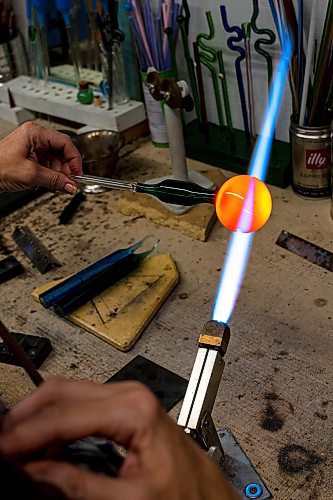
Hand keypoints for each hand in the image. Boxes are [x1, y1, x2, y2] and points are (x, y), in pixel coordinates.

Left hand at [0, 122, 81, 193]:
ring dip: (58, 175)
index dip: (74, 160)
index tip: (78, 174)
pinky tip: (50, 184)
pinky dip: (51, 176)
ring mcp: (33, 147)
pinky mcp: (31, 157)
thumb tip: (71, 185)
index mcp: (35, 133)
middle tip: (69, 183)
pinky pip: (48, 165)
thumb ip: (55, 180)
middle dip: (66, 169)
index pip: (65, 143)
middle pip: (62, 152)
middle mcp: (35, 137)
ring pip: (56, 160)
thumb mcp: (31, 174)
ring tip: (57, 185)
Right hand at [0, 378, 238, 499]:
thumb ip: (78, 485)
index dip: (26, 434)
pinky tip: (43, 447)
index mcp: (133, 409)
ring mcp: (127, 399)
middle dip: (26, 418)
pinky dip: (56, 425)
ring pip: (68, 397)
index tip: (3, 450)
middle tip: (3, 445)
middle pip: (61, 393)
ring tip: (17, 449)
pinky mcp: (125, 410)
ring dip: (38, 421)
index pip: (64, 414)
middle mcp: (128, 395)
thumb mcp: (131, 499)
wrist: (213, 496)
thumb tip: (35, 472)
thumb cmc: (189, 495)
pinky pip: (81, 408)